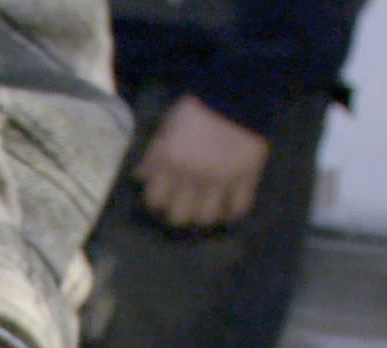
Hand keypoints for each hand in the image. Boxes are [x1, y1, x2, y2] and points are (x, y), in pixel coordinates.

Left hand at [133, 96, 271, 228]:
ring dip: (203, 214)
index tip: (161, 198)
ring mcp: (221, 178)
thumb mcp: (166, 127)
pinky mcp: (246, 176)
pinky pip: (238, 207)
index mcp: (170, 161)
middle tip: (182, 206)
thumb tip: (140, 178)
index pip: (155, 200)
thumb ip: (154, 156)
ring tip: (205, 208)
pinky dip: (232, 210)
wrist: (235, 92)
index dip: (156, 201)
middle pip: (179, 217)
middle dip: (178, 213)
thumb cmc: (195, 108)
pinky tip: (227, 206)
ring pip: (207, 217)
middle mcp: (193, 175)